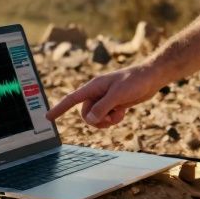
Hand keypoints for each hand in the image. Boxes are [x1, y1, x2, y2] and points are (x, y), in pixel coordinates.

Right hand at [44, 63, 164, 127]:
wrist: (151, 78)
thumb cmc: (135, 81)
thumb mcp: (118, 95)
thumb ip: (103, 107)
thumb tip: (90, 120)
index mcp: (93, 87)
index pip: (71, 99)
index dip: (59, 109)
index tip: (48, 117)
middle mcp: (96, 93)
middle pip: (85, 114)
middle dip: (96, 120)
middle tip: (110, 117)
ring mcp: (105, 99)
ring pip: (96, 118)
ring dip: (106, 121)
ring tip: (118, 114)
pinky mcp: (114, 104)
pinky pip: (106, 117)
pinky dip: (113, 119)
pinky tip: (123, 111)